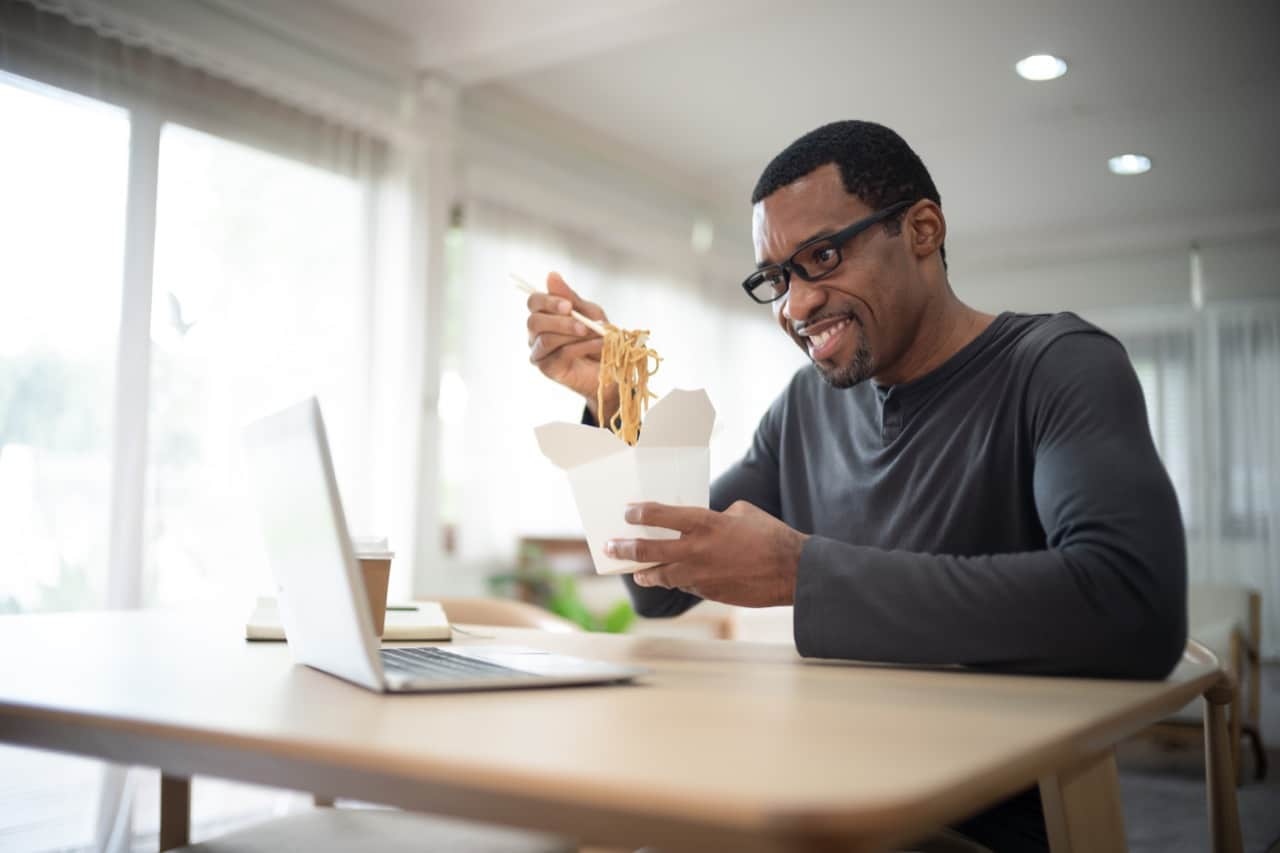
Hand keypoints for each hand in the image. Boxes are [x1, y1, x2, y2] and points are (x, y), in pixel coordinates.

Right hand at [525, 271, 617, 419]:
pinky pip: (559, 354)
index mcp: (544, 315)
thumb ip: (569, 297)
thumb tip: (551, 275)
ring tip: (596, 334)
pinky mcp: (548, 368)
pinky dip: (581, 347)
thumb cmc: (598, 336)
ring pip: (545, 339)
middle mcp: (536, 333)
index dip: (547, 301)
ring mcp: (540, 352)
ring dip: (573, 335)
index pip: (534, 302)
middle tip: (583, 325)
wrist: (612, 365)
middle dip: (559, 321)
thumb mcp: (589, 312)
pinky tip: (598, 344)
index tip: (568, 305)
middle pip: (534, 321)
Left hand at [606, 501, 808, 607]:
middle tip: (610, 547)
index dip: (639, 513)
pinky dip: (677, 581)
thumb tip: (702, 523)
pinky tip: (673, 578)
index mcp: (705, 523)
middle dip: (624, 549)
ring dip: (645, 573)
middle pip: (648, 550)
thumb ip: (715, 516)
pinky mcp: (709, 593)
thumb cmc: (769, 535)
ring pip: (661, 575)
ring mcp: (700, 575)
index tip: (627, 512)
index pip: (660, 515)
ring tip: (636, 572)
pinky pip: (685, 585)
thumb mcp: (741, 512)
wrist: (792, 572)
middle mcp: (696, 550)